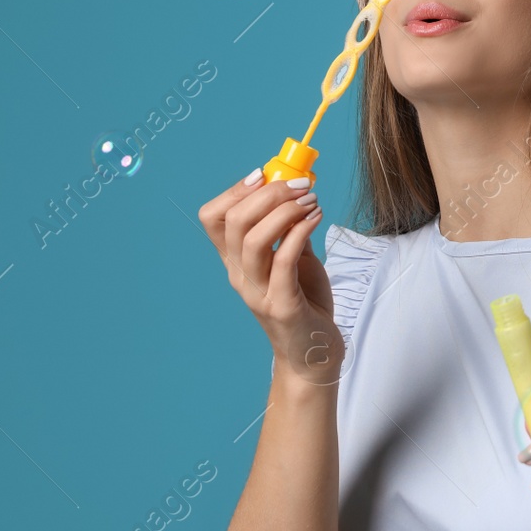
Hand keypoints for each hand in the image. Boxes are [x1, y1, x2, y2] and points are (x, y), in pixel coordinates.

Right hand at [197, 172, 340, 383]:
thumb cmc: (305, 304)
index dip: (234, 191)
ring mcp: (258, 292)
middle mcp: (239, 275)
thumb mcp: (296, 259)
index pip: (214, 218)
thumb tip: (296, 189)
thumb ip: (290, 229)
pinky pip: (284, 261)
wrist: (314, 356)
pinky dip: (300, 232)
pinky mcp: (281, 305)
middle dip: (269, 194)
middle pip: (234, 222)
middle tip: (301, 184)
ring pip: (254, 239)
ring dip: (285, 210)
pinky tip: (316, 218)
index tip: (264, 174)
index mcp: (236, 262)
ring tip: (311, 200)